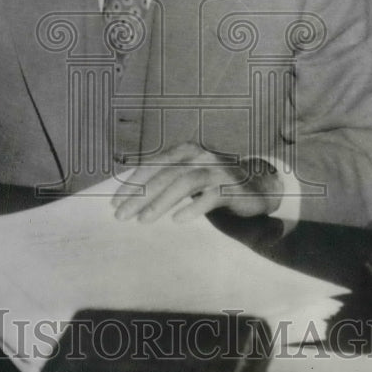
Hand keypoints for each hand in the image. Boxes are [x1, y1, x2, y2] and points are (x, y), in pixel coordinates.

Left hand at [112, 142, 282, 223]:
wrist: (256, 188)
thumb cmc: (213, 184)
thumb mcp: (187, 176)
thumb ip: (164, 179)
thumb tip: (128, 195)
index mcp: (185, 150)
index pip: (152, 165)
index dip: (132, 183)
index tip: (114, 202)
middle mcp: (200, 155)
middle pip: (164, 175)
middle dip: (139, 197)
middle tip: (121, 215)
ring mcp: (217, 170)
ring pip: (184, 183)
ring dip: (160, 203)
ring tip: (143, 221)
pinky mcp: (232, 188)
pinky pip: (210, 197)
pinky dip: (193, 208)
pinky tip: (177, 220)